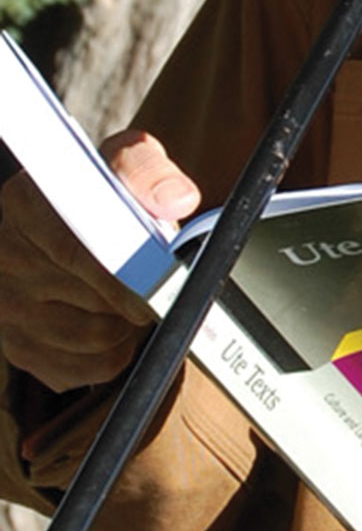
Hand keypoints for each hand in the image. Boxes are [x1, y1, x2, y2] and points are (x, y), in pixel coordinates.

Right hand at [0, 132, 199, 391]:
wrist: (74, 227)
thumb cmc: (102, 196)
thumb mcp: (124, 164)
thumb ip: (148, 172)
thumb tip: (175, 199)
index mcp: (24, 205)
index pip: (79, 251)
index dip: (132, 271)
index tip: (167, 275)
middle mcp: (6, 259)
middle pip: (99, 300)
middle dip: (142, 293)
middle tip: (157, 278)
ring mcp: (9, 311)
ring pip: (101, 338)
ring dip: (132, 323)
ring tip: (131, 294)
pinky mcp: (23, 351)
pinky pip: (95, 366)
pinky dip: (119, 349)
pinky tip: (113, 318)